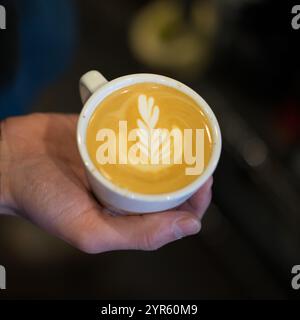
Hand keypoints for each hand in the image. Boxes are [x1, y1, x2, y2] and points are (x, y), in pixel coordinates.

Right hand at [0, 113, 212, 252]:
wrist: (12, 159)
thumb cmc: (43, 199)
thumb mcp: (89, 231)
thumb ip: (138, 236)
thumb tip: (189, 227)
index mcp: (129, 215)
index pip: (176, 212)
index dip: (196, 199)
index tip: (205, 179)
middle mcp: (129, 190)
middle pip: (173, 184)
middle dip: (192, 173)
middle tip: (201, 154)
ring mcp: (121, 162)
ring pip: (159, 158)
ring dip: (177, 150)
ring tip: (189, 137)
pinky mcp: (111, 138)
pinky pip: (139, 135)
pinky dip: (153, 131)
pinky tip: (164, 124)